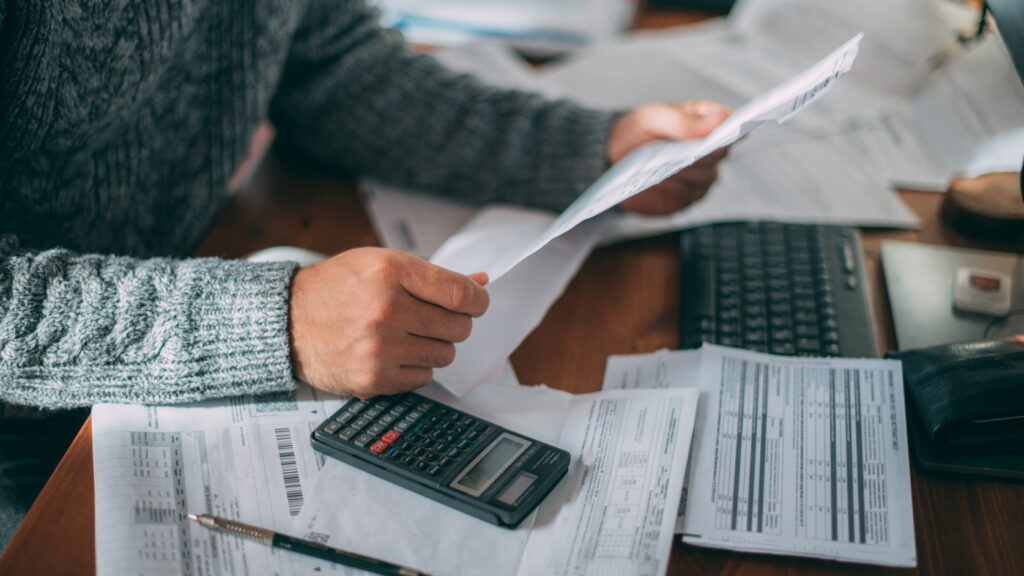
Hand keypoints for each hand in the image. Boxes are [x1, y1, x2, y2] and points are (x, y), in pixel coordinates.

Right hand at [288, 247, 488, 397]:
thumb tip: (480, 284)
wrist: (287, 320)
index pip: (461, 294)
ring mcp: (379, 348)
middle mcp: (385, 309)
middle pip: (459, 327)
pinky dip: (415, 366)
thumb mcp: (381, 263)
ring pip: (445, 354)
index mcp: (390, 272)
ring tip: (408, 334)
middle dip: (452, 322)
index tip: (476, 303)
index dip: (477, 301)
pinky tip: (393, 352)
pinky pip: (424, 377)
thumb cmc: (337, 288)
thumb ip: (432, 275)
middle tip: (430, 317)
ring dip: (434, 345)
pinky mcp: (373, 379)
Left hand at [609, 101, 730, 214]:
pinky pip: (690, 196)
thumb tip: (719, 120)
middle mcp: (709, 149)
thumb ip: (684, 122)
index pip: (730, 122)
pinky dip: (677, 188)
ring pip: (707, 176)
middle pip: (722, 152)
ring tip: (667, 166)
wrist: (613, 158)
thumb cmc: (637, 132)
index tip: (728, 130)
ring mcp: (701, 175)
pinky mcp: (687, 197)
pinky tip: (661, 180)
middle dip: (706, 152)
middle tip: (692, 152)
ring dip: (688, 171)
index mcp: (705, 121)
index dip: (734, 127)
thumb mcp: (654, 118)